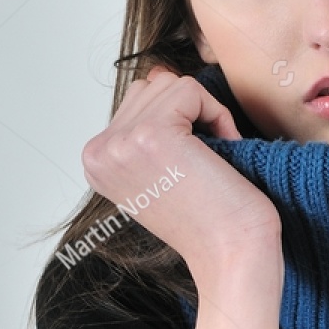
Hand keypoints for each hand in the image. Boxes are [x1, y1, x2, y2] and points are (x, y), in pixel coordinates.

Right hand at [81, 68, 283, 295]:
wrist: (232, 254)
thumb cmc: (210, 219)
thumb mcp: (162, 170)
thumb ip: (148, 126)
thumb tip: (158, 74)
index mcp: (97, 160)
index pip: (139, 101)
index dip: (178, 123)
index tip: (190, 169)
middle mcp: (99, 151)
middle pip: (151, 86)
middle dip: (189, 114)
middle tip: (206, 164)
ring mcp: (120, 142)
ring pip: (170, 83)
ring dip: (204, 113)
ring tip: (212, 159)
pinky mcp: (151, 134)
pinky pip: (191, 89)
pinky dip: (217, 115)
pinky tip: (223, 153)